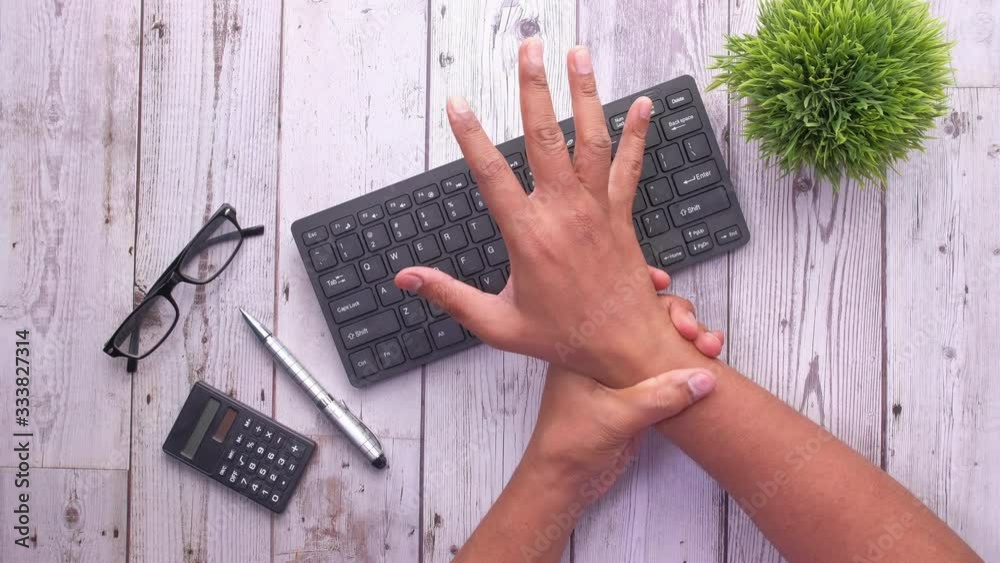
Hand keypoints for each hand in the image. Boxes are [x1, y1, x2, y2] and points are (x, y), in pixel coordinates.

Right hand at [395, 39, 680, 386]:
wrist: (624, 347)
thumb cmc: (563, 337)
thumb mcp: (496, 324)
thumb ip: (449, 296)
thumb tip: (406, 279)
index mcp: (528, 236)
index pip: (491, 174)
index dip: (471, 136)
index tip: (457, 104)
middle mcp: (564, 213)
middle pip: (544, 138)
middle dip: (535, 88)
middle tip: (529, 49)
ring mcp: (597, 209)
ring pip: (590, 140)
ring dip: (584, 94)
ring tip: (578, 54)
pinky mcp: (621, 214)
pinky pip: (630, 166)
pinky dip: (638, 134)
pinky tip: (644, 104)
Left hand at [522, 293, 722, 505]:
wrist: (566, 481)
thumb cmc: (570, 444)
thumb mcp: (616, 417)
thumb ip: (659, 397)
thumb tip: (703, 377)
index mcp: (583, 342)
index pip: (616, 301)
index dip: (643, 290)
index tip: (665, 285)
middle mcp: (601, 349)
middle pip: (644, 316)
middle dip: (677, 316)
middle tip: (697, 333)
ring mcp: (620, 368)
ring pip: (658, 340)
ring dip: (686, 338)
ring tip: (709, 347)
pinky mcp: (636, 390)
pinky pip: (665, 367)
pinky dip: (686, 362)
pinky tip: (707, 362)